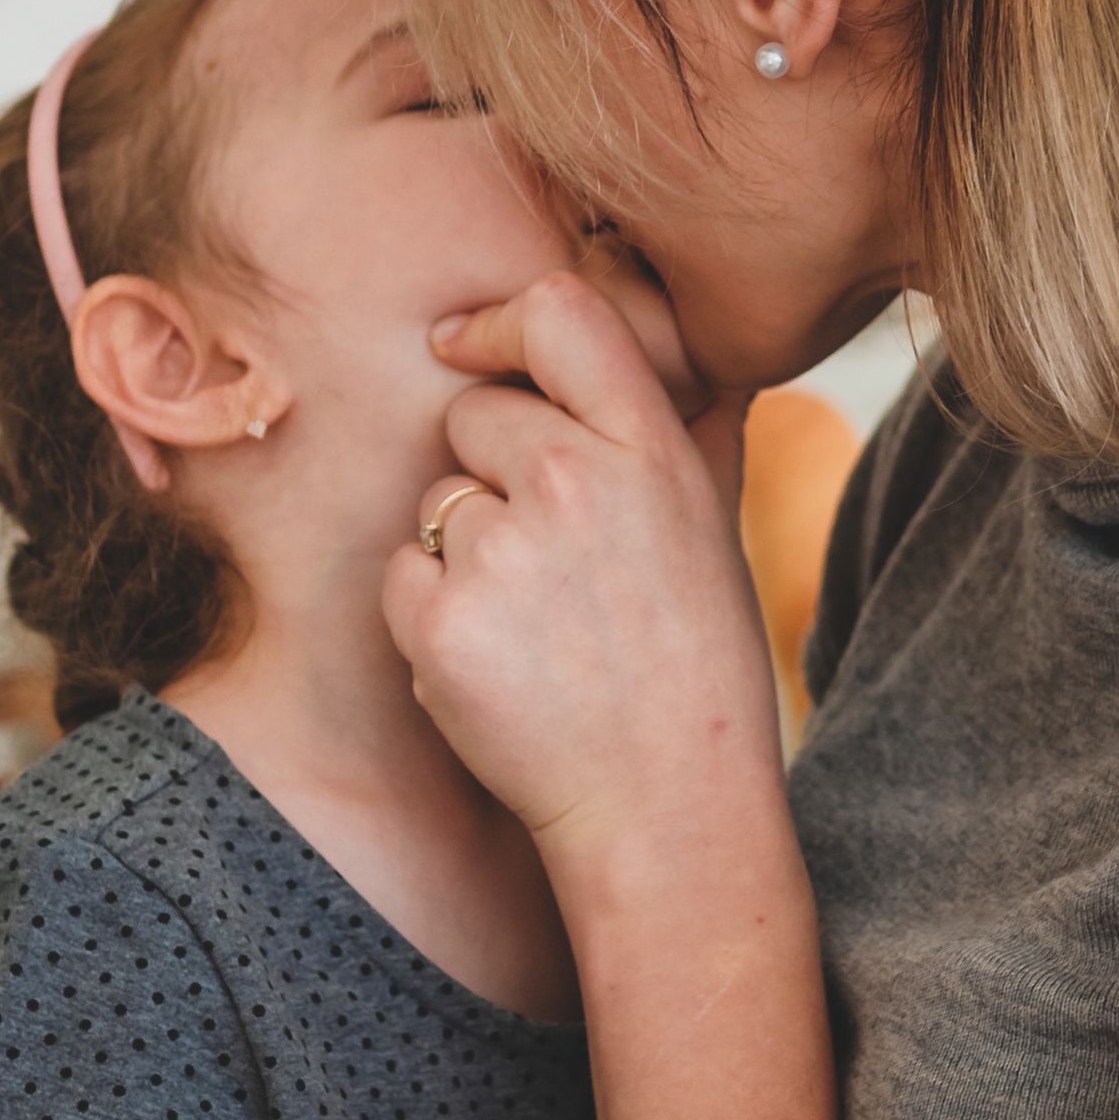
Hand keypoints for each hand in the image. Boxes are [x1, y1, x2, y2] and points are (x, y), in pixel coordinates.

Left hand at [382, 269, 783, 903]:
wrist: (667, 805)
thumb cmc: (697, 667)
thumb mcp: (716, 530)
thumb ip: (693, 429)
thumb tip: (691, 352)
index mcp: (649, 451)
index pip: (559, 314)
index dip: (498, 322)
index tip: (465, 347)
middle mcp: (575, 481)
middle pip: (473, 417)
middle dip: (489, 474)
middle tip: (551, 566)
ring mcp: (501, 551)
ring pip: (435, 503)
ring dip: (463, 554)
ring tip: (538, 629)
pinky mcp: (440, 619)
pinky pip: (402, 575)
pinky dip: (431, 618)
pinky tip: (499, 666)